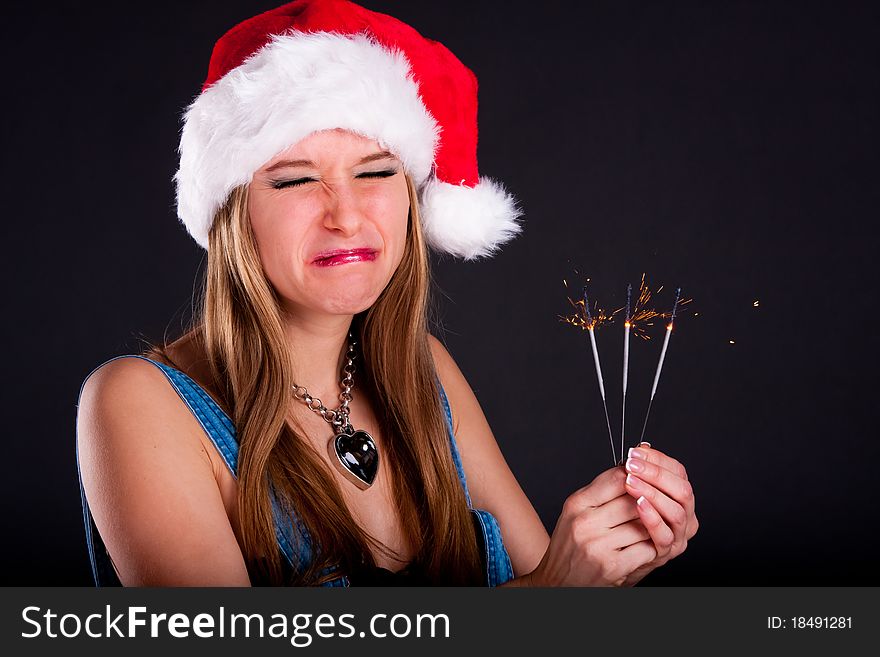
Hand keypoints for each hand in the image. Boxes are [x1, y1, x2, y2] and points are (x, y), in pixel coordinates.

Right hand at [528, 466, 657, 586]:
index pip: (616, 478)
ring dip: (653, 526)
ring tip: (652, 525)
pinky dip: (651, 547)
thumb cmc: (570, 544)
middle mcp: (585, 523)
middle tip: (657, 503)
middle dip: (649, 502)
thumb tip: (631, 468)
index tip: (645, 478)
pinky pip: (646, 548)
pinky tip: (646, 545)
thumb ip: (601, 491)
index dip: (637, 476)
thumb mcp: (577, 511)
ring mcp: (599, 546)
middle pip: (633, 500)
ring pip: (643, 524)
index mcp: (577, 504)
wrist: (557, 582)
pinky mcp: (613, 566)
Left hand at [618, 443, 698, 585]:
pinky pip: (664, 535)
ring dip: (653, 494)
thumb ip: (637, 473)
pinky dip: (653, 518)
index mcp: (678, 496)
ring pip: (676, 511)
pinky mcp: (665, 553)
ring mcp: (677, 535)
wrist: (613, 555)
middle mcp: (685, 515)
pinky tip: (638, 505)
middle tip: (631, 465)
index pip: (677, 471)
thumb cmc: (622, 520)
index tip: (635, 452)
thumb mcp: (629, 492)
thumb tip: (640, 448)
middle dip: (656, 474)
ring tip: (631, 482)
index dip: (658, 459)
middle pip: (682, 489)